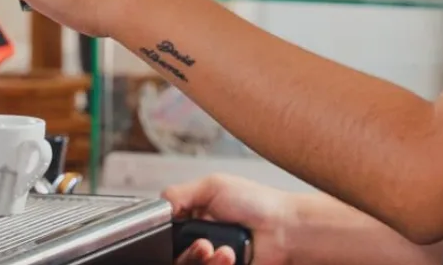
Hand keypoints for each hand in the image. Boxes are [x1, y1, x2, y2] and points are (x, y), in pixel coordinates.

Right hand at [164, 174, 295, 264]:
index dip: (165, 237)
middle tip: (204, 246)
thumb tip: (156, 207)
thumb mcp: (213, 186)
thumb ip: (178, 193)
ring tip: (224, 251)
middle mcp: (199, 241)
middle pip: (173, 256)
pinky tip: (231, 257)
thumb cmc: (257, 202)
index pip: (164, 233)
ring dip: (203, 261)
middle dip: (188, 253)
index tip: (176, 233)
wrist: (286, 229)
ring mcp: (211, 260)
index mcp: (193, 217)